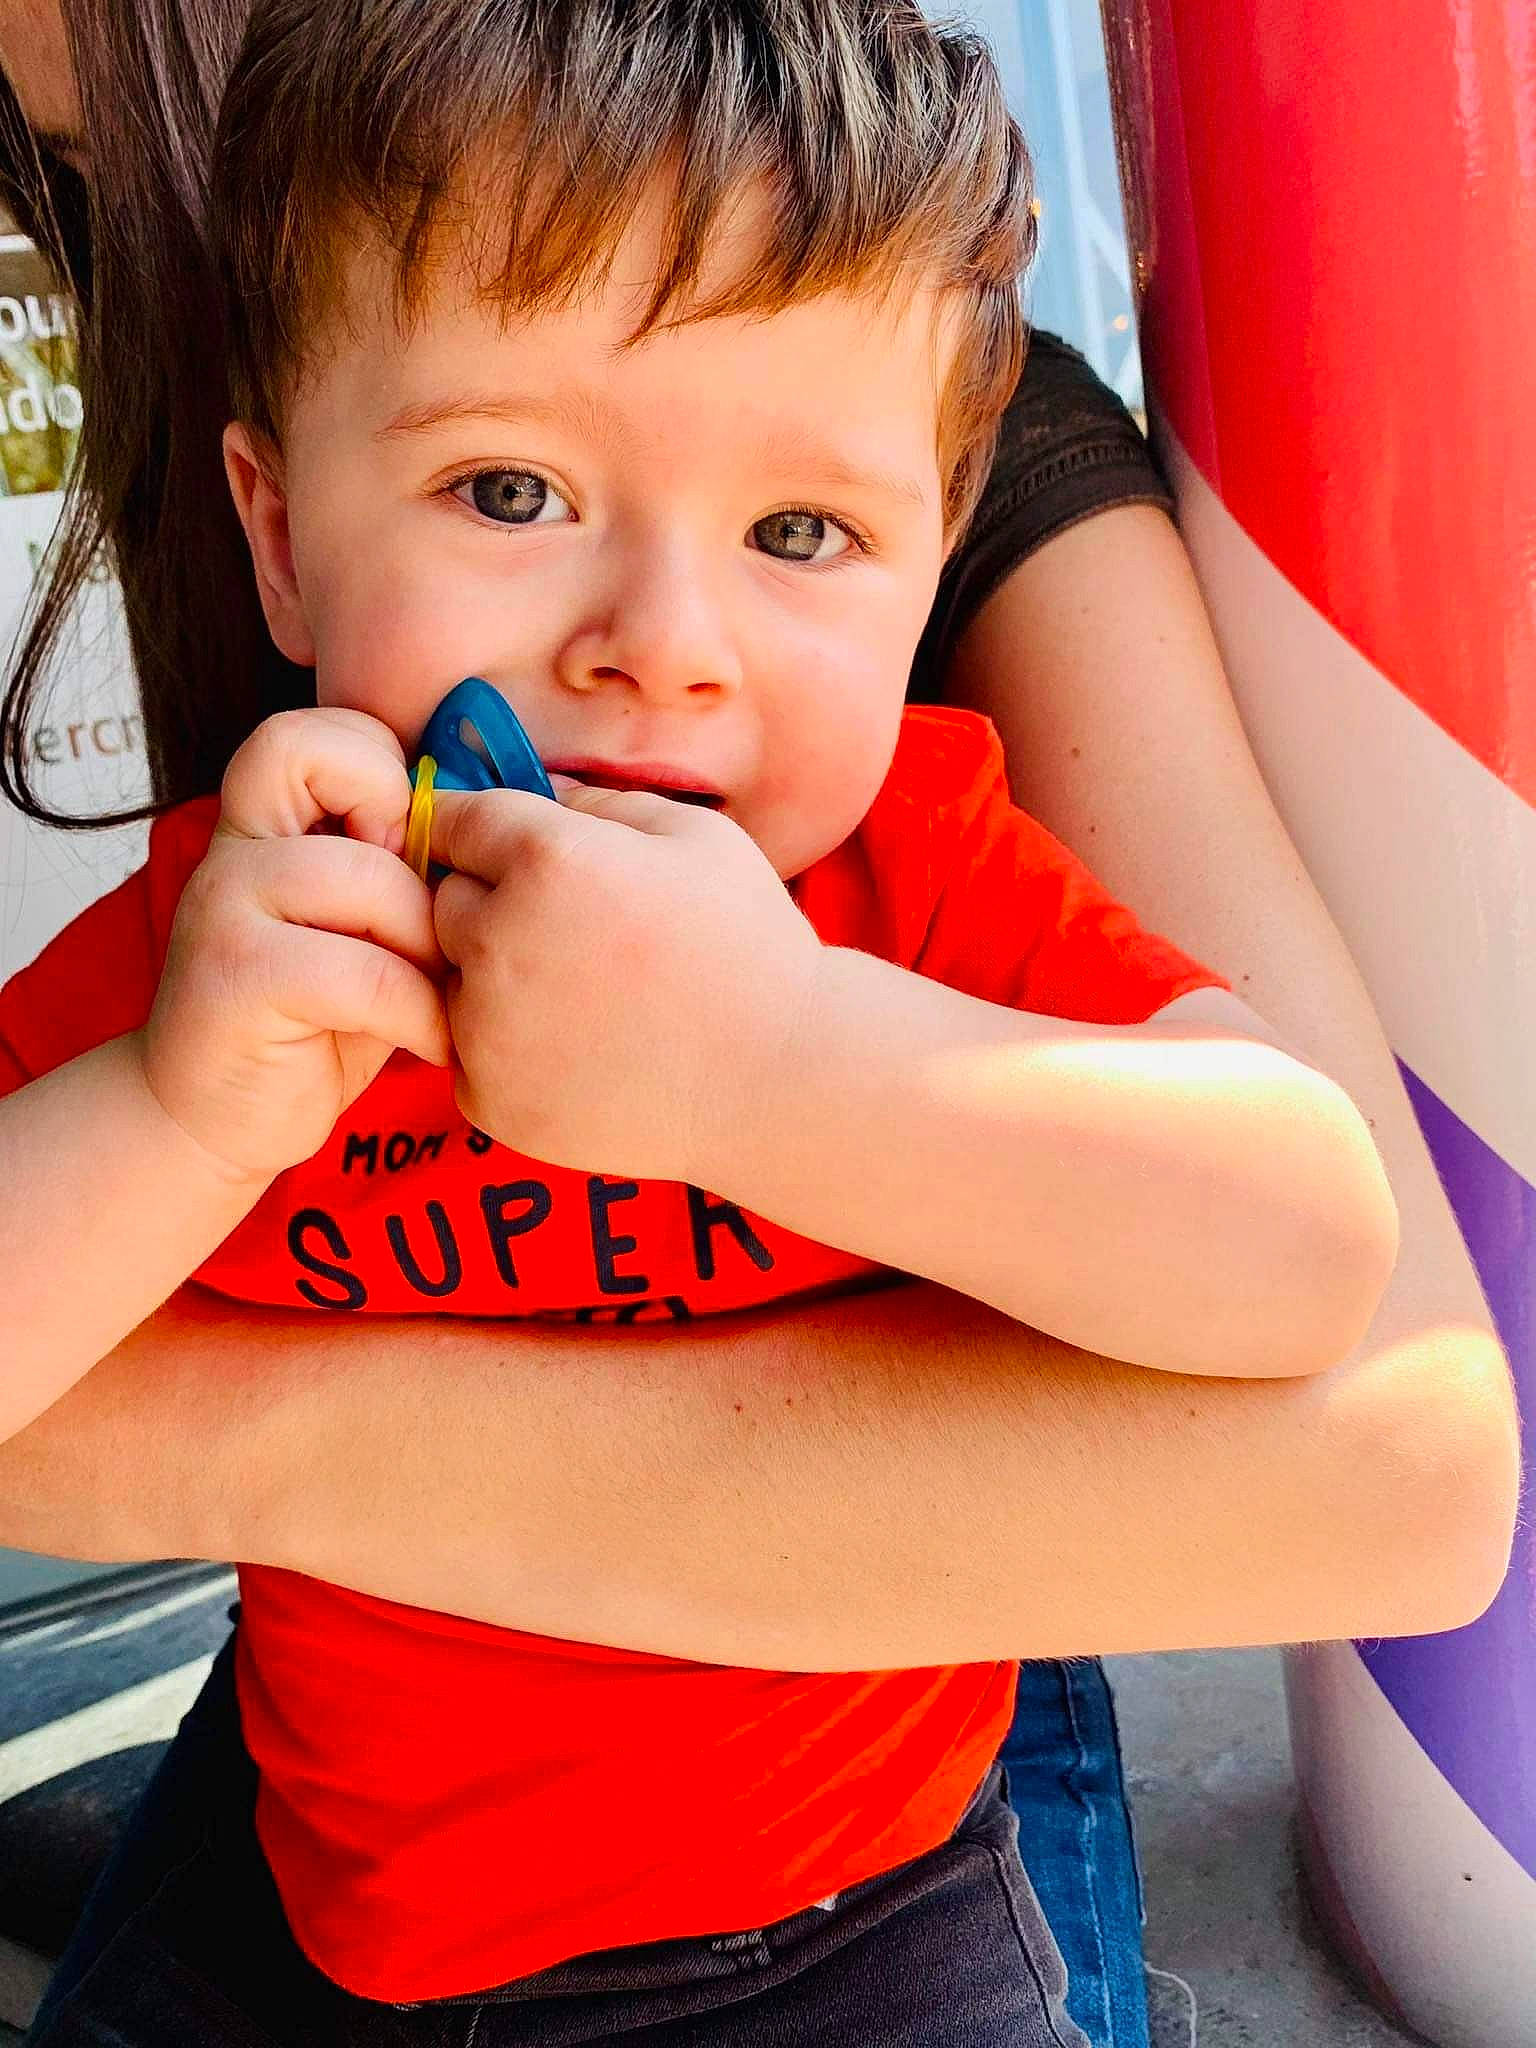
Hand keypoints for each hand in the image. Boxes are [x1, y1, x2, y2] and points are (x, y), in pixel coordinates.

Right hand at [140, 708, 450, 1180]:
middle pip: (344, 777)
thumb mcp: (366, 930)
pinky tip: (430, 1043)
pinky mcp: (236, 979)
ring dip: (430, 949)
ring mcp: (224, 907)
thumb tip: (503, 831)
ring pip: (369, 881)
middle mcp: (234, 849)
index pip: (315, 730)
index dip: (381, 771)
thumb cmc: (316, 1022)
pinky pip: (365, 973)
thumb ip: (403, 871)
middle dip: (419, 858)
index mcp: (265, 824)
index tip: (408, 854)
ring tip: (442, 997)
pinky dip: (419, 1014)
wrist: (214, 1121)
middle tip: (433, 931)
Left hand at [429, 782, 824, 1183]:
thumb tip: (532, 788)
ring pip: (447, 979)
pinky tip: (577, 1048)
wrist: (780, 1081)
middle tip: (565, 928)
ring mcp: (487, 1030)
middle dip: (487, 901)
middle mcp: (499, 942)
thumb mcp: (695, 838)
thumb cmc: (750, 948)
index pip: (454, 819)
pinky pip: (465, 1053)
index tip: (502, 846)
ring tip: (577, 992)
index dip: (481, 829)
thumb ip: (599, 801)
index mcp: (546, 861)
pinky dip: (503, 1048)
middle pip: (442, 899)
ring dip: (489, 976)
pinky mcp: (487, 1099)